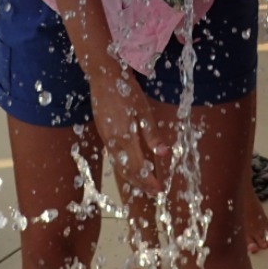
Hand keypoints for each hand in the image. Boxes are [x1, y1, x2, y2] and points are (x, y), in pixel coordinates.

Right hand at [91, 74, 170, 198]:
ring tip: (144, 185)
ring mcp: (105, 139)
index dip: (149, 180)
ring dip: (131, 178)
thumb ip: (152, 134)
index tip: (159, 189)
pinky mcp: (102, 134)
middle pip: (127, 171)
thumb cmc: (126, 90)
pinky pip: (113, 157)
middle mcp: (113, 142)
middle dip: (140, 183)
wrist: (102, 76)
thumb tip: (165, 153)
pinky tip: (131, 168)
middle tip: (154, 192)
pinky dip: (123, 167)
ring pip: (118, 165)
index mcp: (125, 137)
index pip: (138, 167)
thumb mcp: (143, 110)